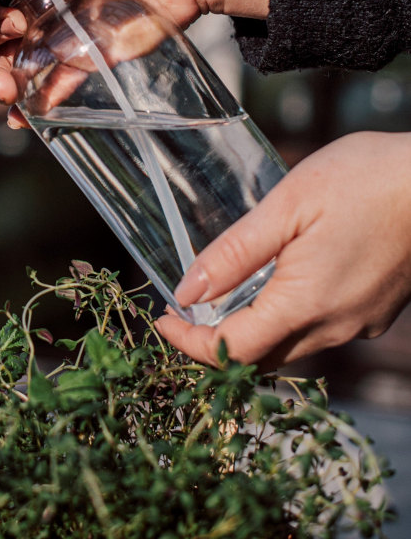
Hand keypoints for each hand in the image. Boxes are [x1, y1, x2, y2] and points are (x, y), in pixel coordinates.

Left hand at [156, 132, 410, 369]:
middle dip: (214, 342)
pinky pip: (318, 330)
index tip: (163, 320)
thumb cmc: (366, 180)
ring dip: (249, 333)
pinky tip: (272, 286)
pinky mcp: (375, 311)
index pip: (232, 352)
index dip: (190, 343)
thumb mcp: (286, 207)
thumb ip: (234, 254)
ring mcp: (360, 323)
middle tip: (183, 309)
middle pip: (260, 357)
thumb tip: (187, 292)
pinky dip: (283, 321)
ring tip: (220, 296)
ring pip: (289, 347)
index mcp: (306, 305)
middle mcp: (335, 327)